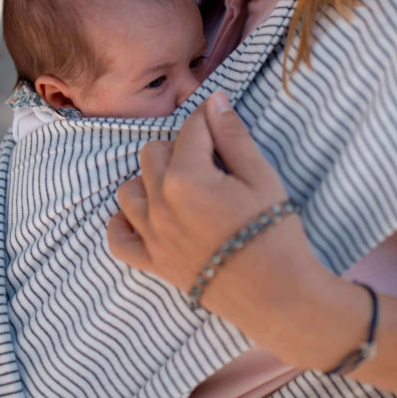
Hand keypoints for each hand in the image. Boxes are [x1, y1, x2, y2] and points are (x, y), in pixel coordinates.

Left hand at [107, 93, 335, 363]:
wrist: (278, 296)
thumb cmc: (276, 234)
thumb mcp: (261, 177)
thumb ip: (232, 137)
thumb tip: (215, 101)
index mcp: (186, 178)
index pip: (190, 129)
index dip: (209, 120)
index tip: (222, 121)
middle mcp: (159, 204)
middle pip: (152, 153)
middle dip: (179, 149)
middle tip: (211, 162)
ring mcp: (151, 236)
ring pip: (128, 190)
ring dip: (150, 181)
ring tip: (183, 188)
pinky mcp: (152, 263)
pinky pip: (118, 239)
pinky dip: (124, 224)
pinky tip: (144, 217)